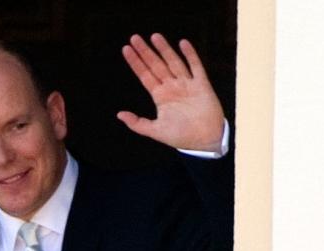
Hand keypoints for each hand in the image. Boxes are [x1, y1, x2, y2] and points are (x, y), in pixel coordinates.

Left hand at [117, 33, 224, 152]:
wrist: (204, 141)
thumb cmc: (181, 137)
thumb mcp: (155, 131)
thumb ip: (137, 123)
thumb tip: (119, 114)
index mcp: (160, 96)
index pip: (145, 75)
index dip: (136, 62)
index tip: (126, 49)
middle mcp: (172, 87)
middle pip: (156, 65)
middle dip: (145, 52)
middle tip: (135, 38)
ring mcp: (186, 84)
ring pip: (173, 62)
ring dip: (164, 49)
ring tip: (154, 36)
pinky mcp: (202, 85)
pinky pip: (196, 66)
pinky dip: (190, 55)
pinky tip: (183, 43)